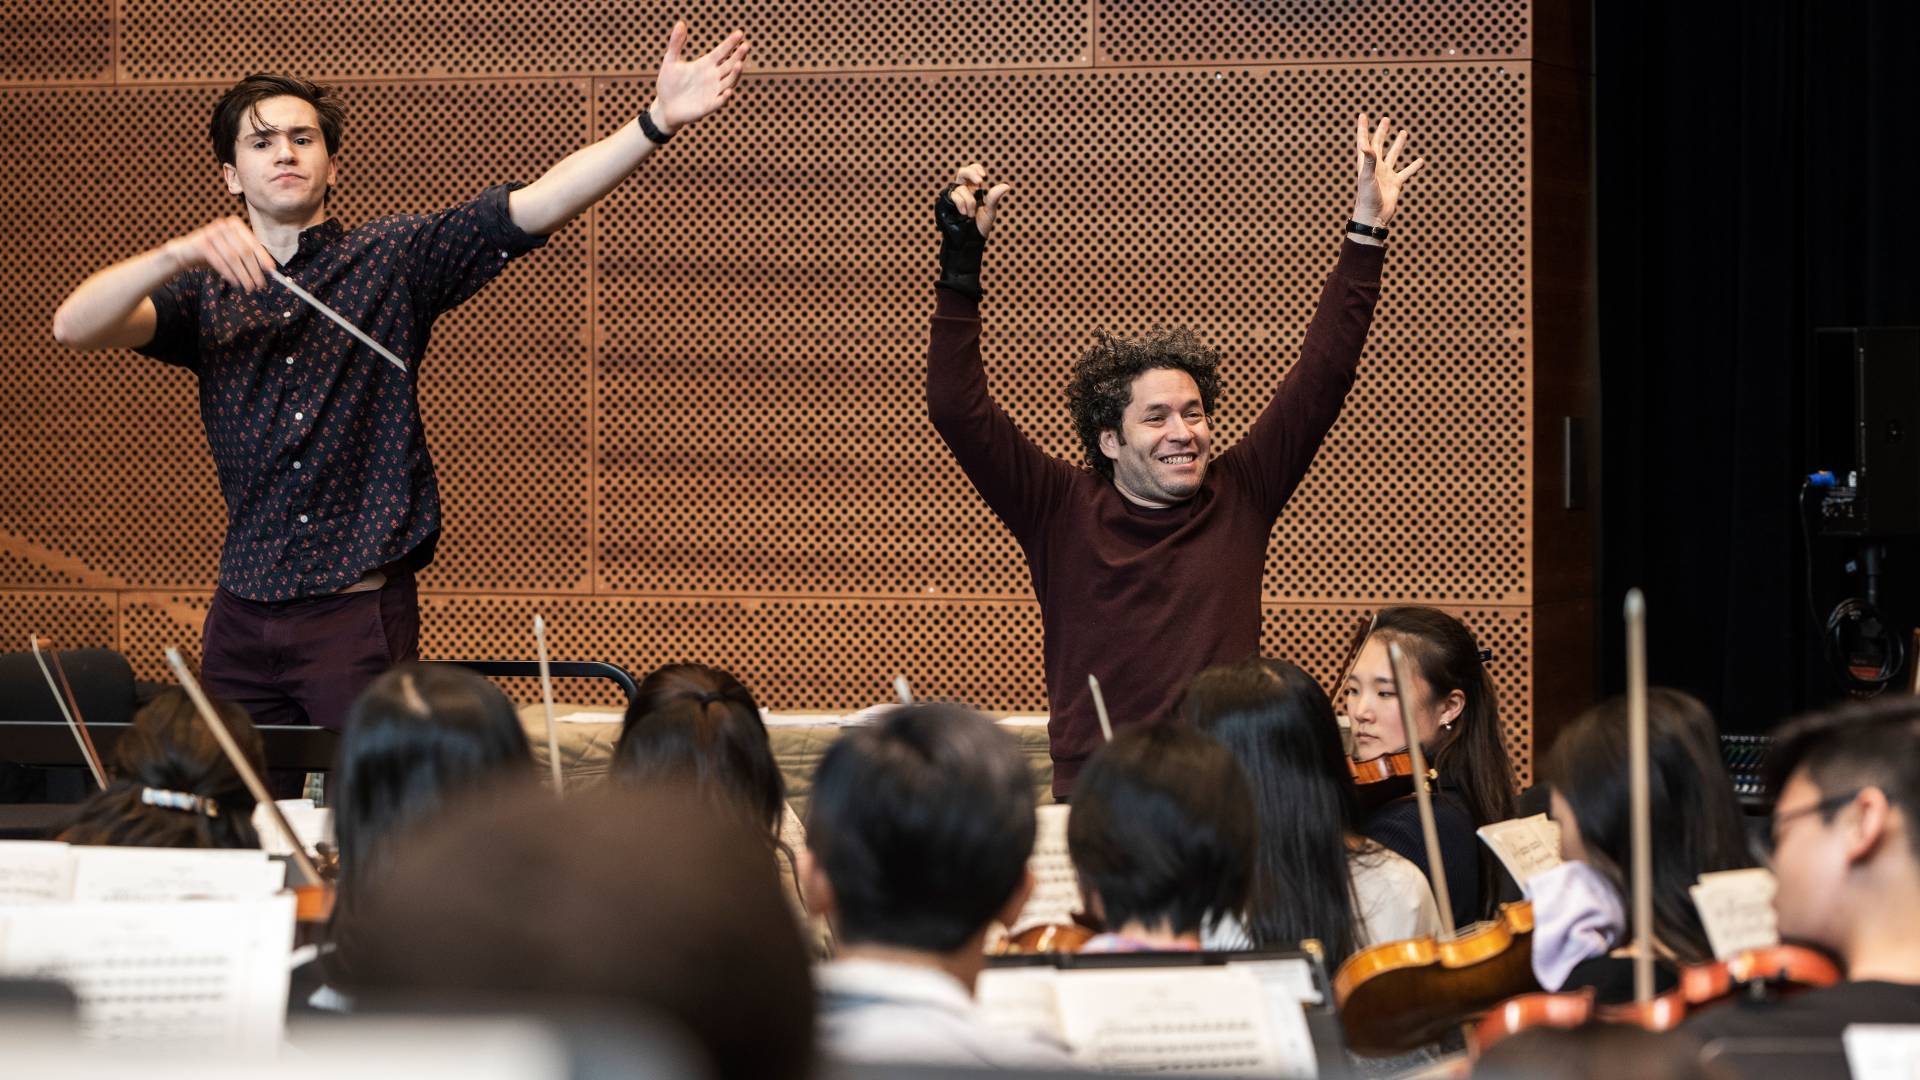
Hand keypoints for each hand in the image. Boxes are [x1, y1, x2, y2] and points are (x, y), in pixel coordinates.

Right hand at [163, 216, 276, 291]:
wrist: (185, 252)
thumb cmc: (214, 253)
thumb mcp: (232, 252)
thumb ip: (248, 256)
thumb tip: (270, 269)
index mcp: (235, 225)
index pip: (254, 243)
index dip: (263, 257)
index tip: (272, 271)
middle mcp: (224, 225)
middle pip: (245, 251)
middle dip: (254, 270)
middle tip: (260, 285)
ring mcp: (211, 232)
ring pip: (233, 258)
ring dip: (243, 275)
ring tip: (249, 287)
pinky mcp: (201, 243)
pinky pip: (220, 262)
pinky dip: (230, 274)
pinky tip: (235, 283)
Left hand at [647, 21, 749, 134]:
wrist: (665, 107)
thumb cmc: (668, 84)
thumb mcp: (670, 61)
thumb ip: (676, 43)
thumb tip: (680, 23)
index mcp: (706, 65)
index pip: (722, 52)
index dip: (730, 43)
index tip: (740, 33)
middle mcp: (713, 77)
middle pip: (729, 65)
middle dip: (738, 56)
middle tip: (746, 45)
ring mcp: (713, 91)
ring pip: (729, 81)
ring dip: (735, 74)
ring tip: (739, 64)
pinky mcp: (709, 106)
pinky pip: (719, 101)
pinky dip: (724, 97)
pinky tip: (727, 91)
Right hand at [943, 162, 1012, 239]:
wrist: (968, 242)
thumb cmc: (979, 228)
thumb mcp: (989, 212)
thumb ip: (994, 198)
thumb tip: (1006, 186)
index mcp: (973, 190)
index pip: (972, 171)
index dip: (975, 169)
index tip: (983, 177)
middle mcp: (962, 191)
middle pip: (962, 172)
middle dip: (971, 173)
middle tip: (980, 181)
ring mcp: (953, 197)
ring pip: (961, 188)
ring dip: (970, 201)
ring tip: (971, 214)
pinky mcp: (945, 203)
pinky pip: (954, 195)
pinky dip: (961, 203)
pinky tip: (964, 213)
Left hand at [1351, 113, 1425, 228]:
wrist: (1373, 217)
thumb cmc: (1367, 199)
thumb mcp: (1367, 178)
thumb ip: (1368, 161)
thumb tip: (1366, 145)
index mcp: (1366, 164)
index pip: (1364, 142)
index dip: (1363, 129)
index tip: (1362, 115)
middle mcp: (1376, 167)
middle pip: (1378, 145)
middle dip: (1381, 132)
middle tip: (1386, 120)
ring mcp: (1386, 175)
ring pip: (1393, 156)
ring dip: (1398, 145)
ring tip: (1403, 133)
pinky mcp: (1395, 184)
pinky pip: (1406, 172)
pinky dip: (1413, 167)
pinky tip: (1421, 161)